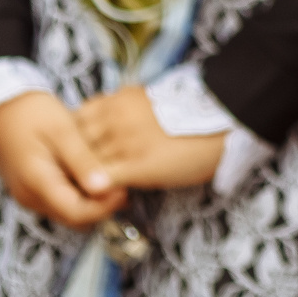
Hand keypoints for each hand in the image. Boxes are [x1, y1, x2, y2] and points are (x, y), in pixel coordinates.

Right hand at [0, 90, 127, 227]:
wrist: (1, 107)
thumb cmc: (32, 113)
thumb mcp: (62, 131)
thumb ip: (82, 160)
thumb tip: (103, 188)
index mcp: (37, 182)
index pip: (76, 213)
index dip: (105, 206)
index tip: (126, 188)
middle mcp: (30, 197)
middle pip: (73, 217)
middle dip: (101, 206)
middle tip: (123, 182)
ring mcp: (29, 195)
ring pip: (68, 211)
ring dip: (91, 201)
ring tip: (112, 175)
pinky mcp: (32, 189)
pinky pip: (60, 200)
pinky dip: (79, 193)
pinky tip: (92, 172)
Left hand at [75, 87, 226, 189]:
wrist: (224, 123)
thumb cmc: (193, 115)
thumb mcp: (152, 102)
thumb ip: (125, 111)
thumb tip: (105, 126)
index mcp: (120, 99)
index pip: (78, 118)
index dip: (75, 138)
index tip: (79, 151)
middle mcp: (116, 117)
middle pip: (74, 141)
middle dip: (73, 159)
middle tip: (75, 176)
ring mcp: (124, 142)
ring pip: (83, 164)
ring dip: (83, 178)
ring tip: (87, 190)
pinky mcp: (135, 167)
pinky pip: (100, 183)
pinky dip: (96, 192)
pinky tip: (104, 197)